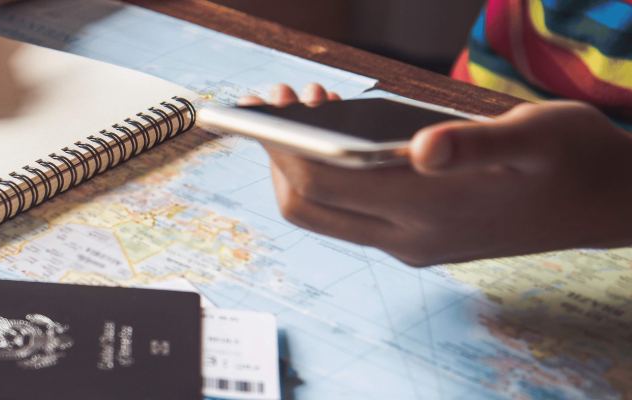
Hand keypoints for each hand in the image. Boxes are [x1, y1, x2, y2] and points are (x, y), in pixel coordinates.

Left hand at [239, 84, 631, 265]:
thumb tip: (421, 148)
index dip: (284, 145)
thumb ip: (477, 142)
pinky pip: (351, 212)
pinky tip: (340, 130)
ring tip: (307, 105)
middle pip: (307, 205)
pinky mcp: (418, 239)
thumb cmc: (575, 158)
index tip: (270, 105)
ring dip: (301, 163)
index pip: (324, 183)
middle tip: (279, 99)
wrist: (611, 202)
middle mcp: (410, 238)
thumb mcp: (537, 135)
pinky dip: (331, 173)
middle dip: (279, 153)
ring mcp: (412, 244)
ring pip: (324, 211)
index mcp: (431, 210)